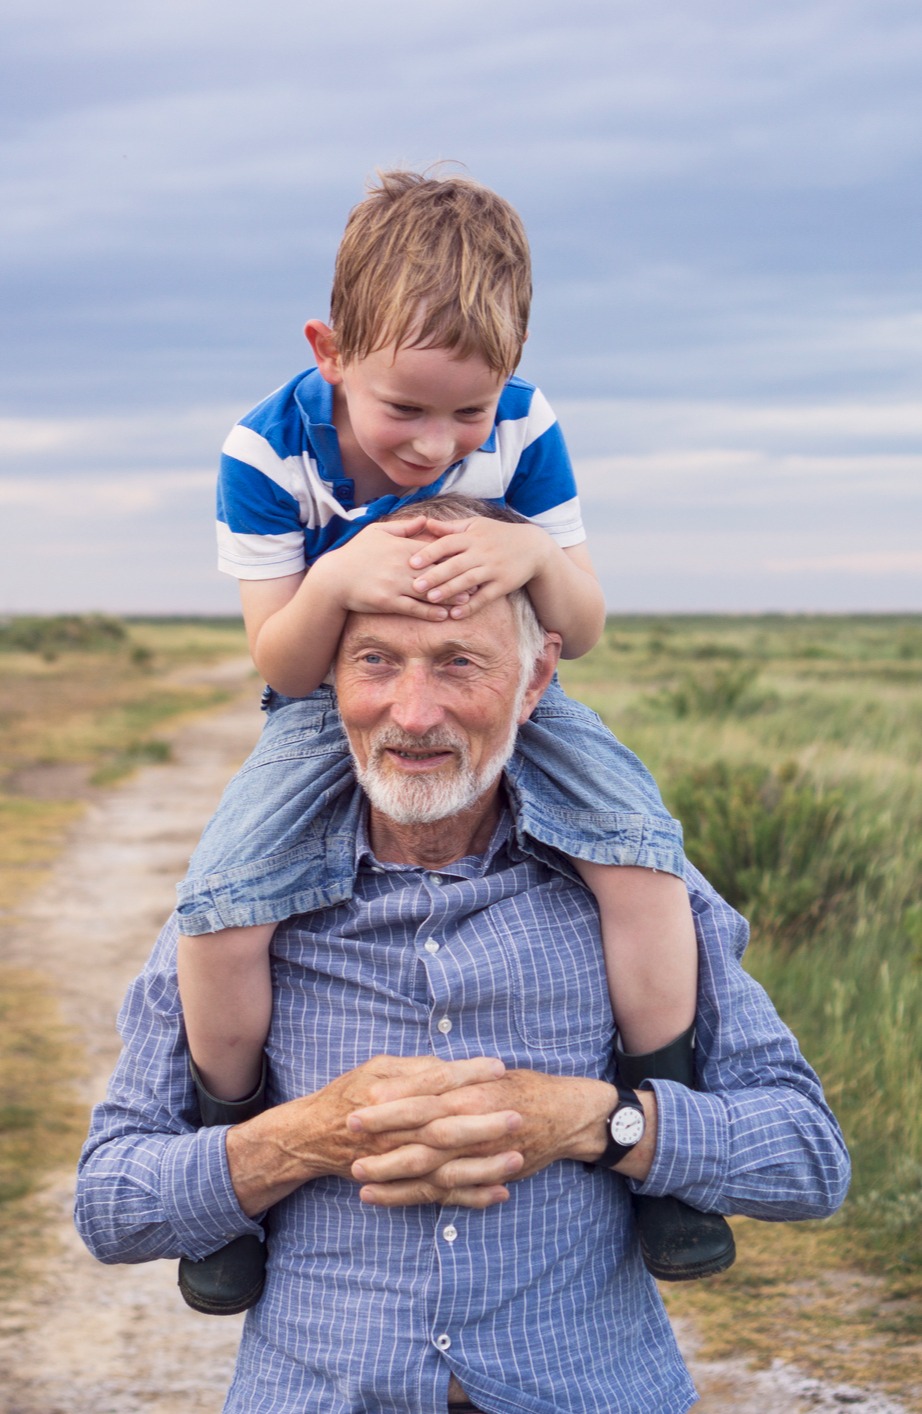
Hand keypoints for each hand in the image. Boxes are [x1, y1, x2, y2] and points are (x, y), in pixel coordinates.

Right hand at [226, 1054, 511, 1215]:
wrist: (312, 1137)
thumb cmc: (347, 1095)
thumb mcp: (376, 1069)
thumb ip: (413, 1069)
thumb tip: (449, 1067)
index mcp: (388, 1096)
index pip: (434, 1083)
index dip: (467, 1075)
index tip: (500, 1069)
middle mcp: (393, 1131)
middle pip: (444, 1127)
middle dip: (483, 1123)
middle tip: (517, 1115)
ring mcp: (398, 1162)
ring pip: (445, 1167)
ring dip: (483, 1166)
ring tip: (517, 1158)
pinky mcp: (401, 1184)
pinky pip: (439, 1195)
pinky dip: (469, 1197)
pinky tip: (499, 1192)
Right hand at [317, 519, 472, 620]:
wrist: (334, 578)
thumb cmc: (356, 553)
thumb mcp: (377, 532)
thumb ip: (405, 527)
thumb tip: (426, 519)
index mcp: (401, 547)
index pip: (433, 550)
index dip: (452, 555)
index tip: (469, 558)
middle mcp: (401, 565)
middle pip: (436, 571)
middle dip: (457, 577)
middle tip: (477, 581)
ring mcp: (395, 585)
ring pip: (428, 591)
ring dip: (449, 597)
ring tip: (467, 601)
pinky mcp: (388, 602)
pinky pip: (413, 609)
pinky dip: (430, 612)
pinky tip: (444, 615)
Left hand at [348, 1069, 620, 1206]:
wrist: (567, 1116)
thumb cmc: (524, 1090)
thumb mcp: (489, 1076)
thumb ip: (454, 1079)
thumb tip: (419, 1072)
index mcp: (471, 1093)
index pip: (425, 1095)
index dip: (393, 1100)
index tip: (360, 1100)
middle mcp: (474, 1123)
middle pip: (421, 1130)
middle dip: (384, 1133)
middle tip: (349, 1131)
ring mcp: (479, 1154)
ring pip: (428, 1166)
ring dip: (391, 1171)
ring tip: (356, 1174)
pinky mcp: (483, 1175)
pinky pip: (443, 1190)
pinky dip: (413, 1196)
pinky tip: (383, 1197)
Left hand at [406, 517, 552, 618]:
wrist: (534, 547)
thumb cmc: (499, 534)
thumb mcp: (476, 525)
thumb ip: (450, 528)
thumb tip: (425, 523)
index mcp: (472, 537)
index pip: (447, 543)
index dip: (430, 553)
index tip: (411, 562)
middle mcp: (482, 552)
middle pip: (456, 564)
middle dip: (435, 575)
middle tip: (415, 586)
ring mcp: (494, 569)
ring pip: (469, 581)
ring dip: (450, 591)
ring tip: (431, 599)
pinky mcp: (504, 584)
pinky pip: (485, 597)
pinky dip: (471, 606)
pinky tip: (456, 614)